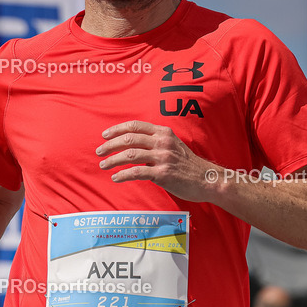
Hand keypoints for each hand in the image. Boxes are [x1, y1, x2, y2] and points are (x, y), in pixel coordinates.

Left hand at [96, 120, 214, 202]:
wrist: (207, 180)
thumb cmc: (188, 165)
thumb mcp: (174, 145)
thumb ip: (155, 143)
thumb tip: (133, 145)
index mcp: (164, 133)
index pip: (135, 126)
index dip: (117, 129)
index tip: (104, 135)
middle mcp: (162, 142)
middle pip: (129, 139)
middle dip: (110, 145)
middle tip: (99, 152)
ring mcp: (163, 158)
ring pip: (130, 155)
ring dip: (112, 160)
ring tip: (103, 166)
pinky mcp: (163, 174)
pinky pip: (137, 172)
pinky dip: (123, 175)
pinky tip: (115, 178)